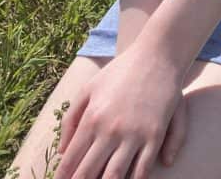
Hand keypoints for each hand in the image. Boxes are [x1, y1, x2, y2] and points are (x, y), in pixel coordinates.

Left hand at [53, 43, 186, 178]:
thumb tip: (63, 150)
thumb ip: (71, 118)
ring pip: (115, 176)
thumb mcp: (89, 88)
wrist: (157, 54)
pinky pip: (143, 169)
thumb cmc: (121, 71)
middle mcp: (111, 130)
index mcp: (92, 118)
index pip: (71, 160)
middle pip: (89, 172)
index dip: (64, 178)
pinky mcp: (155, 135)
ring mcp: (134, 134)